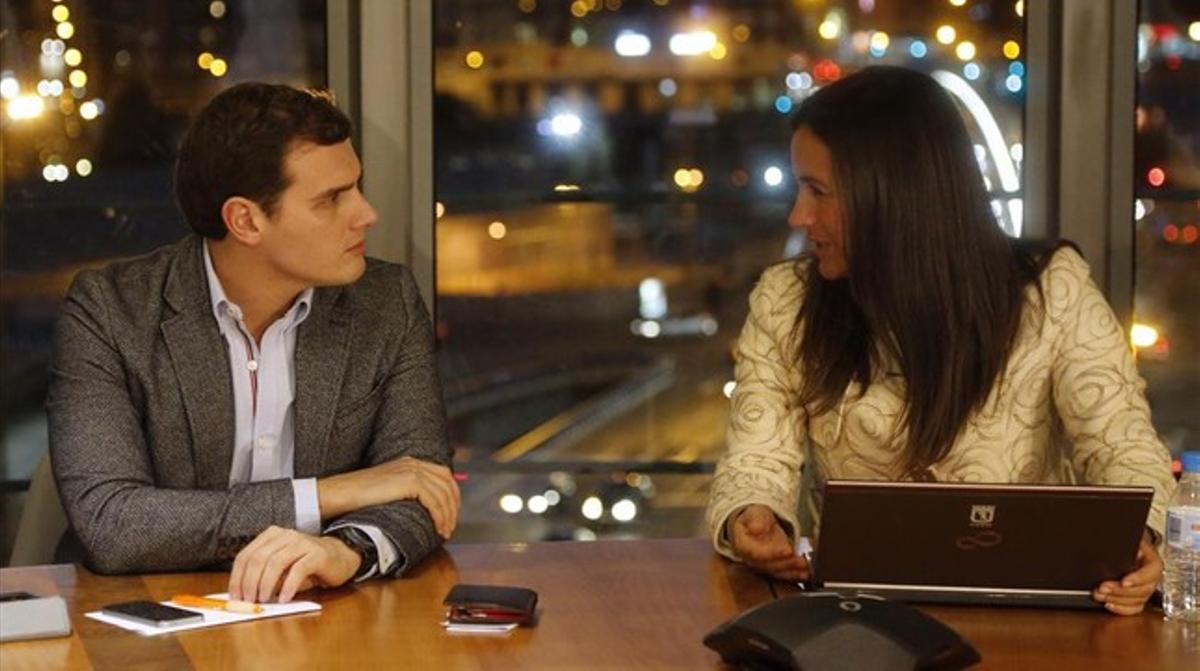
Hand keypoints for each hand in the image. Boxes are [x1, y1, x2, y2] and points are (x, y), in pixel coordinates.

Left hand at [228, 526, 360, 603]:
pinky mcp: (317, 554)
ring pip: (275, 563)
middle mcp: (285, 535)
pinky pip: (298, 570)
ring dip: (266, 585)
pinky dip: (288, 586)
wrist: (339, 557)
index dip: (237, 578)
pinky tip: (284, 598)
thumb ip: (264, 576)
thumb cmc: (307, 565)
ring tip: (264, 600)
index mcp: (271, 536)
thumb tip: (244, 595)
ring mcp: (302, 542)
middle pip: (258, 559)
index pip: (245, 556)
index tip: (235, 597)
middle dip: (249, 583)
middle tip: (249, 601)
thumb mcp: (282, 569)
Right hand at [318, 456, 459, 537]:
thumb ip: (404, 491)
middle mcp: (413, 463)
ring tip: (445, 532)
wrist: (340, 494)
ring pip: (443, 494)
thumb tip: (422, 507)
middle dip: (453, 506)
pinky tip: (439, 528)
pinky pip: (434, 501)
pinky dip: (440, 516)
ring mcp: (412, 470)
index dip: (451, 495)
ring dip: (448, 515)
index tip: (451, 513)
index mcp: (409, 462)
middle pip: (447, 483)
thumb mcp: (386, 489)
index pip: (442, 475)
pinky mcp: (410, 482)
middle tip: (450, 526)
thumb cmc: (357, 497)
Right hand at [728, 504, 809, 580]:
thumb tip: (756, 528)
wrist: (756, 522)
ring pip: (776, 571)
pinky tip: (805, 573)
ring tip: (806, 567)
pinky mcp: (772, 568)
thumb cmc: (755, 518)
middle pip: (768, 565)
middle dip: (786, 563)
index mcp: (742, 544)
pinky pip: (783, 574)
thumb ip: (757, 519)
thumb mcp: (756, 512)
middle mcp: (750, 558)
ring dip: (792, 570)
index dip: (772, 553)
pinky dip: (795, 574)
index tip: (787, 550)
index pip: (756, 552)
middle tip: (802, 560)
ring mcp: (761, 565)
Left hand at [1092, 530, 1161, 614]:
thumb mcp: (1126, 540)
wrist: (1127, 547)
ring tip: (1099, 594)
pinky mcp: (1138, 597)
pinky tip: (1109, 604)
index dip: (1139, 578)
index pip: (1153, 570)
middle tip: (1102, 587)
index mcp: (1152, 559)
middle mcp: (1152, 576)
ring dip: (1117, 600)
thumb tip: (1108, 542)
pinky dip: (1122, 609)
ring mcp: (1146, 588)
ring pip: (1138, 600)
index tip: (1124, 581)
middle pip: (1144, 589)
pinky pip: (1134, 608)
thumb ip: (1122, 543)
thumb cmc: (1126, 543)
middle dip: (1121, 591)